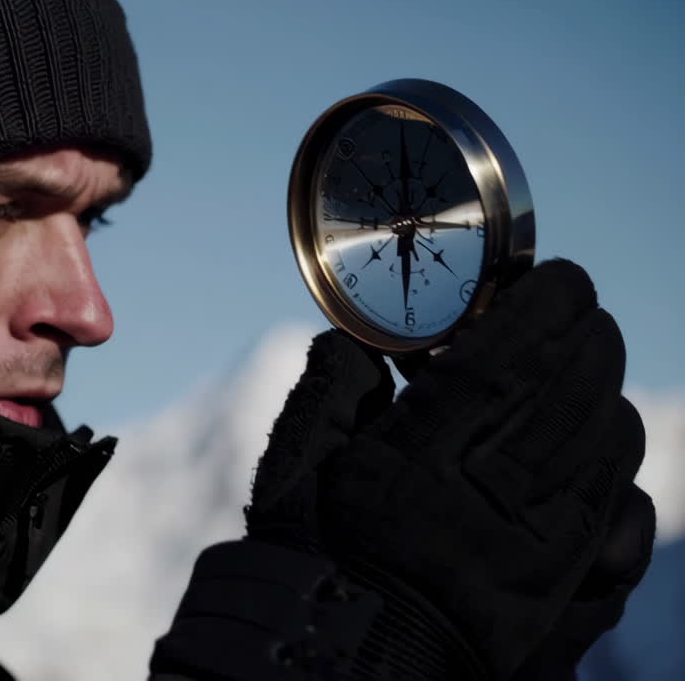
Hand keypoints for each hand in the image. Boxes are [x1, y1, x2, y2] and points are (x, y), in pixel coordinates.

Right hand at [248, 259, 650, 677]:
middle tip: (568, 305)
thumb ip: (329, 390)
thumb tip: (360, 337)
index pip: (505, 361)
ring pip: (609, 441)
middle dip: (584, 331)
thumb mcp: (292, 469)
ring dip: (601, 387)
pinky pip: (624, 508)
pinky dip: (615, 461)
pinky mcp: (565, 585)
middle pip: (573, 388)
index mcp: (413, 464)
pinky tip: (587, 445)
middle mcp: (488, 501)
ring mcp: (538, 548)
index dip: (543, 306)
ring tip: (572, 369)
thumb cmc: (308, 560)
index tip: (551, 275)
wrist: (340, 662)